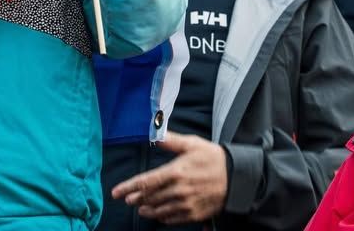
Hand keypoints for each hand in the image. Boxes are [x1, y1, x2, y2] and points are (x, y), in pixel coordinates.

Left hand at [111, 132, 228, 223]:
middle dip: (135, 198)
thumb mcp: (191, 144)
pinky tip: (157, 215)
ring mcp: (186, 204)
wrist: (237, 177)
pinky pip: (173, 219)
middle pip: (149, 197)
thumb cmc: (213, 158)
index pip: (145, 182)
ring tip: (139, 208)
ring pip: (159, 210)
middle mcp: (178, 190)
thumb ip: (170, 141)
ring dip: (146, 209)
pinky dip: (162, 217)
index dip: (128, 187)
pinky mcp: (195, 214)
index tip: (116, 192)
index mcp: (175, 172)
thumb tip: (153, 134)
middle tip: (126, 199)